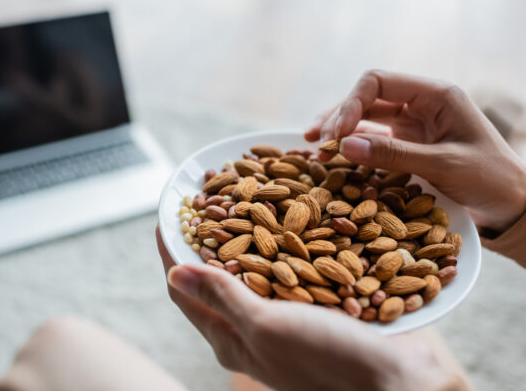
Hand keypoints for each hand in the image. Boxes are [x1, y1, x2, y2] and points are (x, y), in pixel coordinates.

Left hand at [156, 227, 467, 390]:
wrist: (398, 381)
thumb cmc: (328, 360)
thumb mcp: (267, 326)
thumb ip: (222, 297)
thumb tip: (172, 271)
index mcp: (229, 339)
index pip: (184, 290)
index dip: (173, 251)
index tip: (170, 212)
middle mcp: (252, 328)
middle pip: (216, 276)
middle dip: (210, 236)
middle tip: (212, 196)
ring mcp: (283, 316)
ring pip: (255, 267)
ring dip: (250, 233)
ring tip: (248, 197)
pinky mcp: (314, 305)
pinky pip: (290, 268)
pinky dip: (285, 242)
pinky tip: (290, 217)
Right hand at [305, 70, 525, 231]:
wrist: (514, 207)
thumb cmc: (490, 180)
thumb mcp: (442, 165)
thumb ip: (393, 154)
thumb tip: (342, 147)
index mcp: (436, 95)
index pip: (377, 82)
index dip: (349, 104)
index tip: (334, 135)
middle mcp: (421, 104)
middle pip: (366, 98)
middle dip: (339, 117)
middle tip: (318, 145)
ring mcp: (414, 125)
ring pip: (365, 118)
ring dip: (339, 130)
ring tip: (313, 145)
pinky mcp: (409, 145)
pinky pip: (373, 140)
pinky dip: (352, 147)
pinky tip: (334, 156)